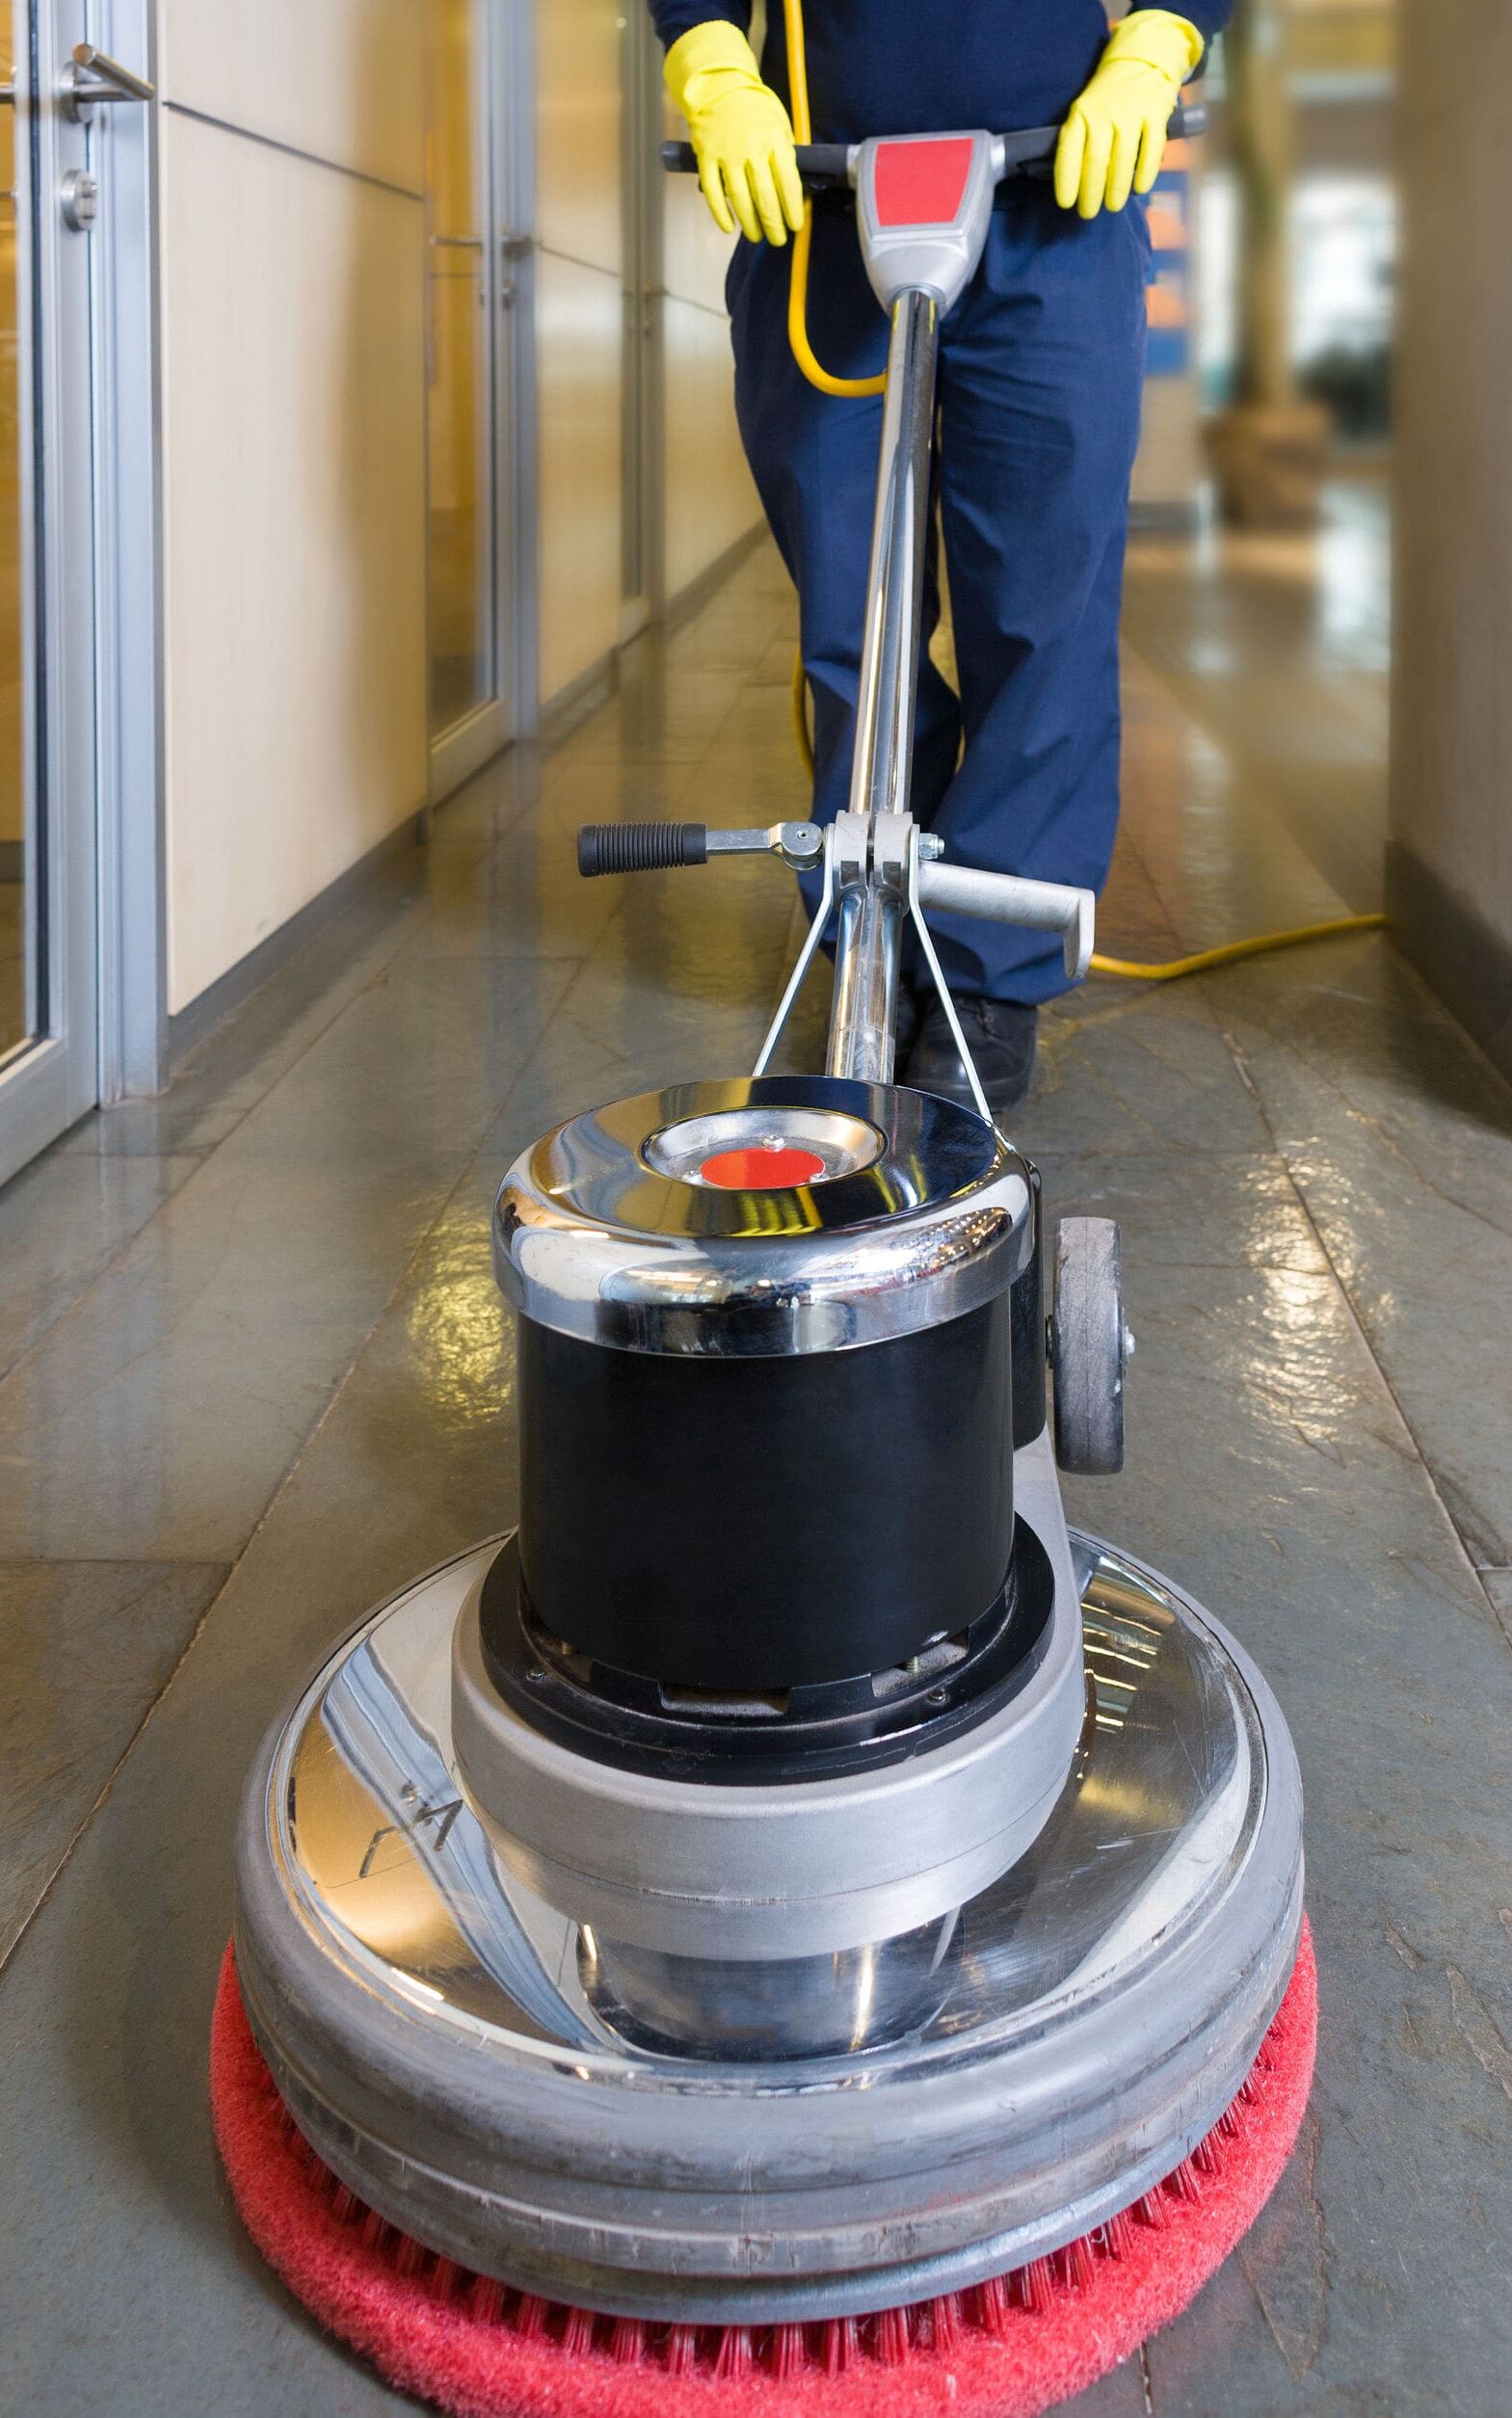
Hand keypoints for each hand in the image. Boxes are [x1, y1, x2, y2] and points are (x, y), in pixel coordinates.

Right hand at [664, 21, 804, 245]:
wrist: (720, 86)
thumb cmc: (754, 110)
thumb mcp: (779, 125)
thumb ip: (785, 155)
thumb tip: (794, 191)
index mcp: (775, 140)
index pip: (788, 184)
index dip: (793, 210)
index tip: (795, 226)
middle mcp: (752, 148)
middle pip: (765, 198)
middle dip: (774, 225)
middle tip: (777, 240)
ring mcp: (727, 153)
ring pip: (740, 199)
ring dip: (750, 224)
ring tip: (756, 236)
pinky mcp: (706, 156)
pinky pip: (713, 192)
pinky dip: (721, 214)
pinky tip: (729, 227)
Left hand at [1055, 10, 1203, 220]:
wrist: (1142, 60)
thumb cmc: (1108, 98)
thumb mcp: (1085, 110)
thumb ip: (1079, 140)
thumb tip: (1073, 184)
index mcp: (1082, 113)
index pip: (1069, 150)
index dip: (1067, 179)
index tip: (1066, 203)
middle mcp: (1105, 113)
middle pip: (1095, 160)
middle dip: (1091, 192)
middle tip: (1088, 213)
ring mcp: (1132, 112)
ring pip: (1122, 158)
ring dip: (1116, 188)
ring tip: (1112, 206)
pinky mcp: (1156, 113)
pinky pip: (1151, 148)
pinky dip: (1146, 172)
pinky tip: (1140, 189)